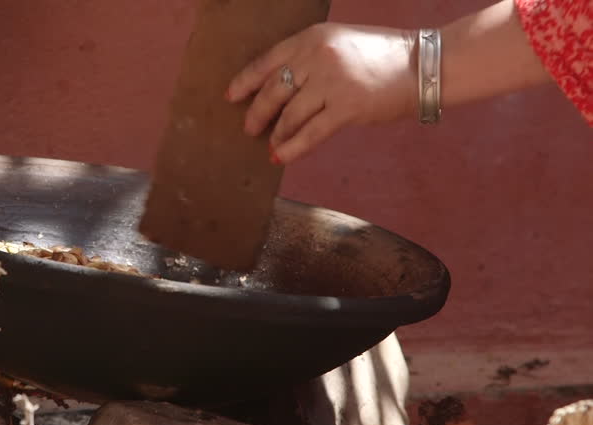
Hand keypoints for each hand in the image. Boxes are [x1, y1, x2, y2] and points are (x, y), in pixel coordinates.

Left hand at [225, 23, 417, 164]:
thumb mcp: (340, 44)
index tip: (231, 96)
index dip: (245, 81)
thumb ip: (311, 60)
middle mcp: (318, 57)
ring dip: (276, 133)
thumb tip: (281, 89)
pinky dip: (292, 147)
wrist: (423, 65)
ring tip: (270, 144)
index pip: (267, 61)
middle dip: (257, 112)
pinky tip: (281, 156)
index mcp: (313, 39)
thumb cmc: (382, 57)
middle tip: (248, 127)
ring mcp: (332, 82)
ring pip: (289, 114)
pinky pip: (310, 133)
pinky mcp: (346, 107)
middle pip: (274, 90)